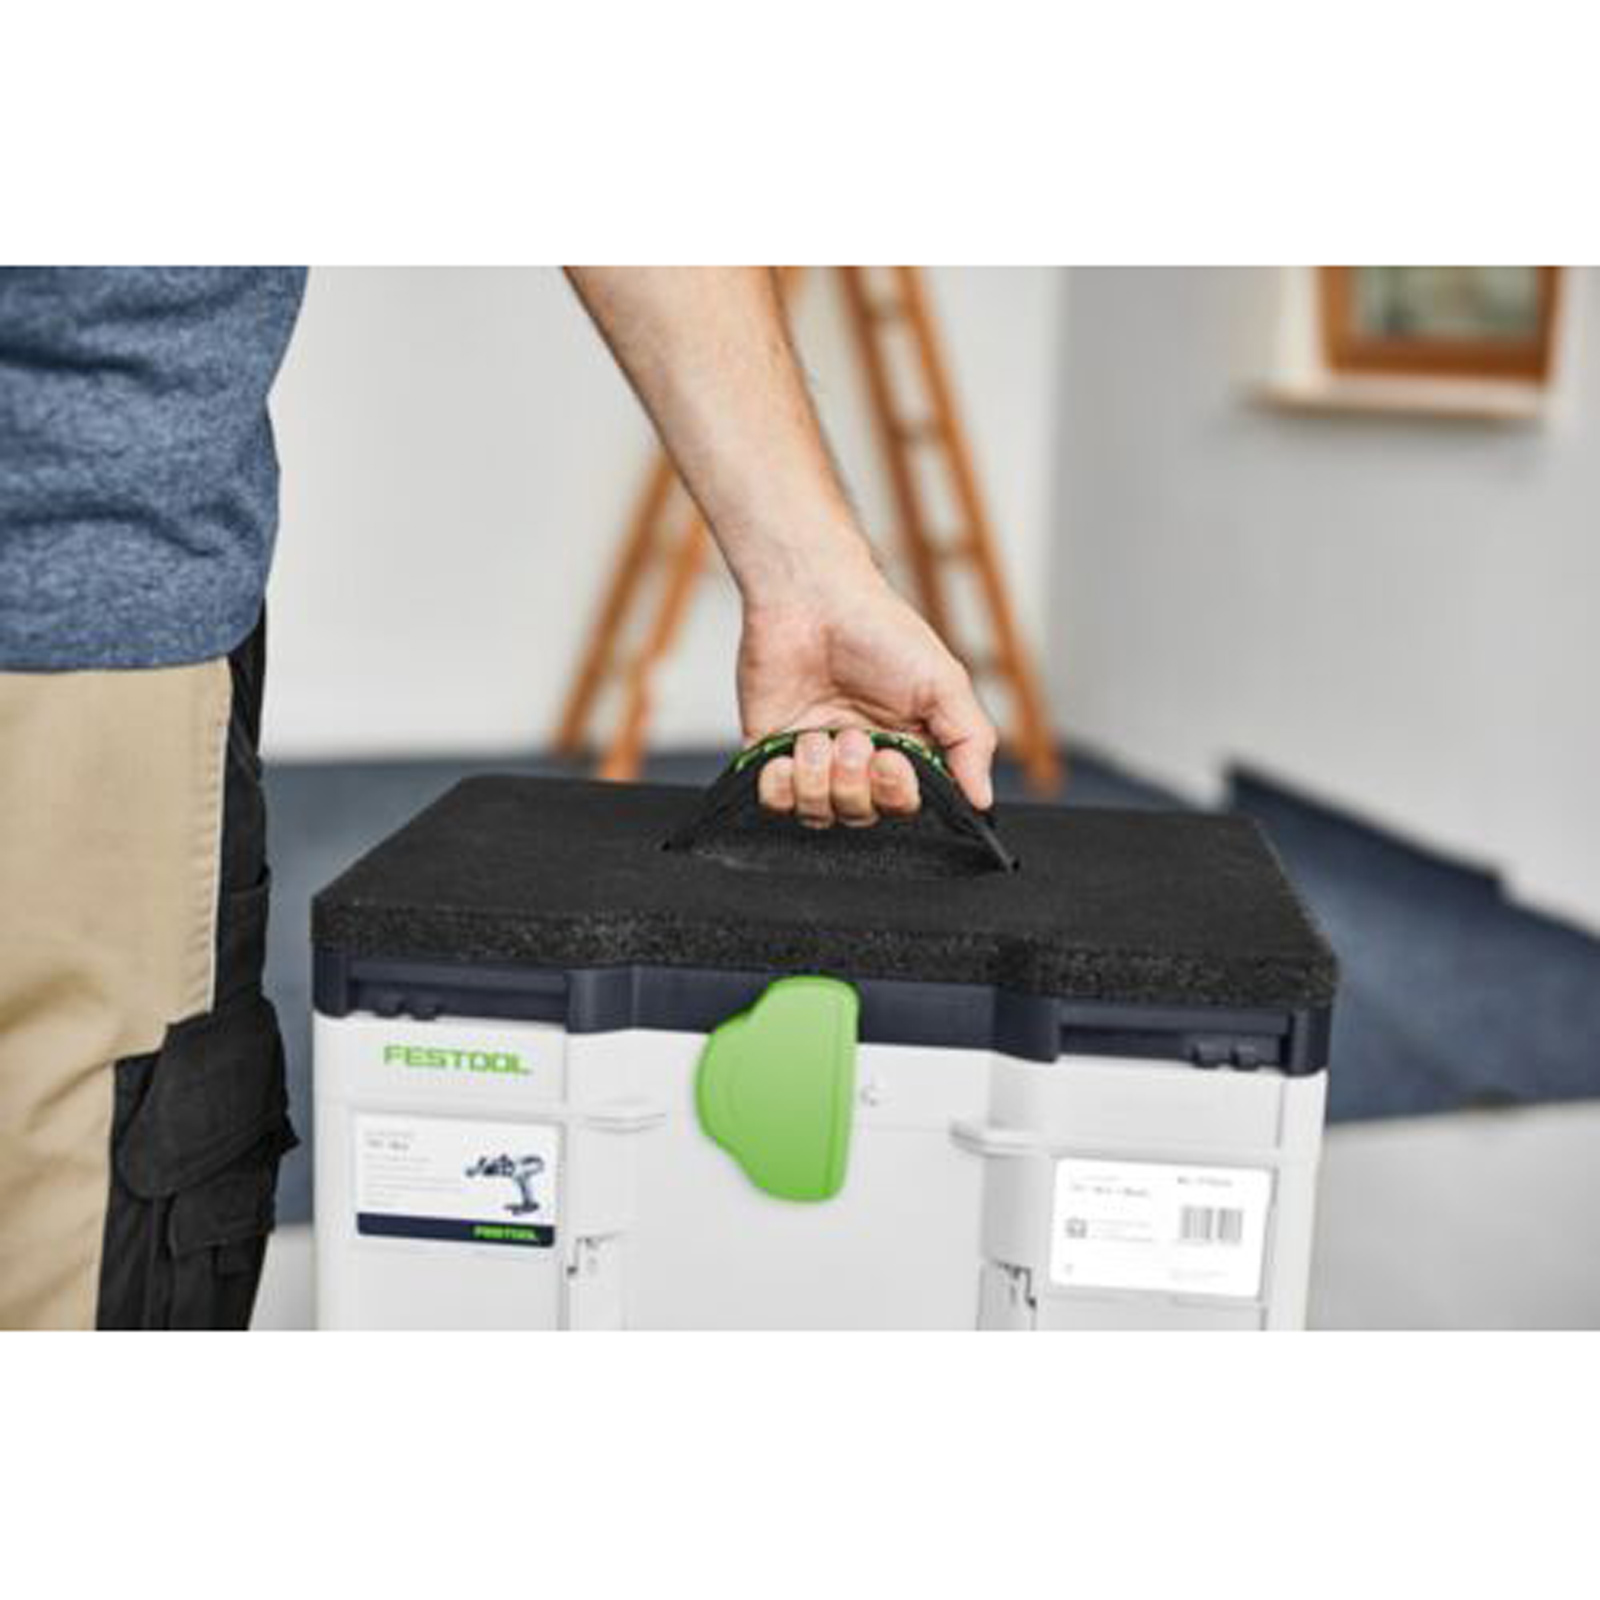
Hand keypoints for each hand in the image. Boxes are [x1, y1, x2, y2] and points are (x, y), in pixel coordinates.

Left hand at [737, 567, 997, 827]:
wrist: (811, 597)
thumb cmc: (880, 630)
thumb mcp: (944, 682)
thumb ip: (971, 742)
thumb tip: (984, 800)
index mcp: (904, 750)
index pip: (904, 806)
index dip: (896, 794)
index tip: (891, 757)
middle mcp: (858, 762)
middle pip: (860, 816)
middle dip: (855, 784)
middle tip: (853, 737)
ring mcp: (813, 760)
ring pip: (816, 814)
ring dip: (818, 780)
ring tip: (817, 737)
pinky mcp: (770, 753)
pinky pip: (773, 803)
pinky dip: (781, 786)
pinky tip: (790, 750)